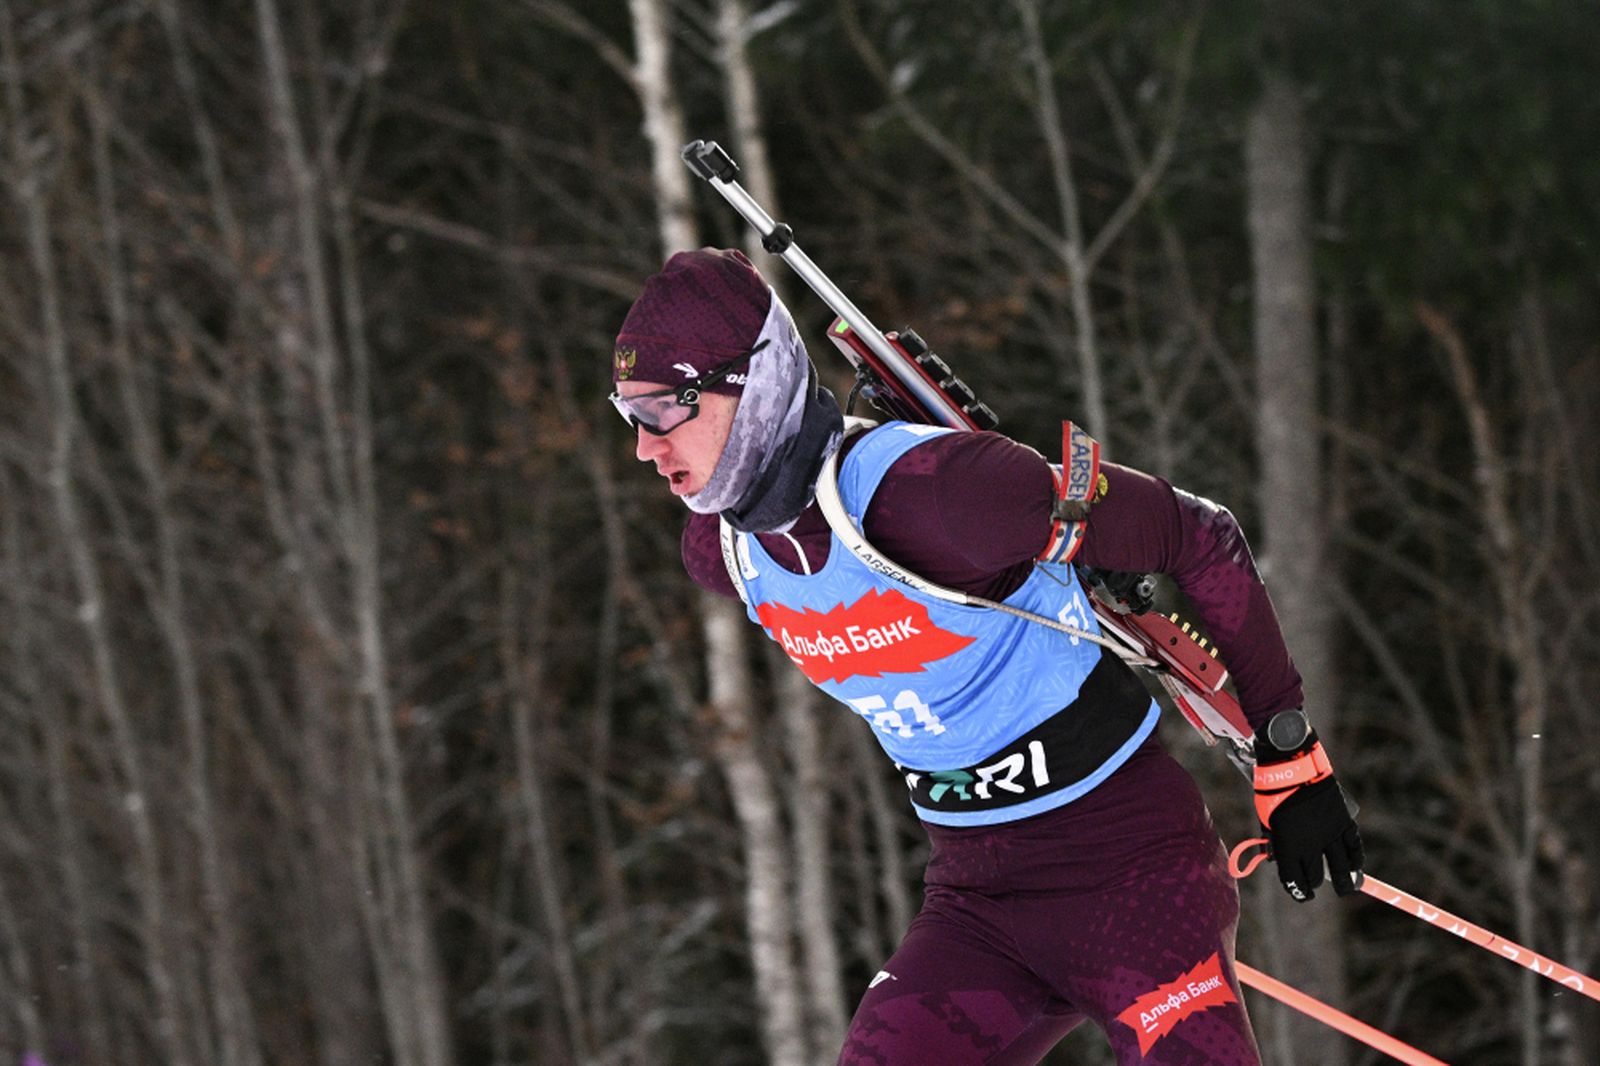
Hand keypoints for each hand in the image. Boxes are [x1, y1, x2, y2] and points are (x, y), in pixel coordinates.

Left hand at [1253, 710, 1364, 901]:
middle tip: (1316, 886)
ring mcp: (1329, 834)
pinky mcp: (1343, 822)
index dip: (1298, 892)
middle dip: (1315, 884)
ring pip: (1340, 868)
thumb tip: (1278, 859)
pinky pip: (1353, 847)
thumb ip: (1274, 841)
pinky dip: (1356, 859)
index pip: (1294, 880)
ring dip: (1344, 882)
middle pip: (1316, 876)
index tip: (1302, 895)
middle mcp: (1309, 845)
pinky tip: (1356, 867)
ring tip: (1346, 887)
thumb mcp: (1265, 819)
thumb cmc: (1274, 792)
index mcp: (1287, 846)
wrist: (1293, 766)